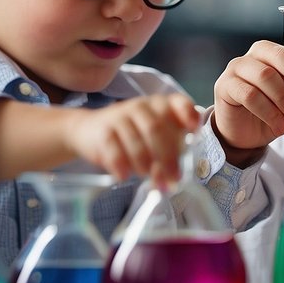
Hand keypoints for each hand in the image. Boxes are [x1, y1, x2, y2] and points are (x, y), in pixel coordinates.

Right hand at [67, 93, 199, 186]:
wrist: (90, 129)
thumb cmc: (131, 135)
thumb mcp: (153, 138)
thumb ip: (169, 154)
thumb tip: (175, 179)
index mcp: (160, 105)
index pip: (178, 103)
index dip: (187, 114)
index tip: (194, 129)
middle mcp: (142, 106)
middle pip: (157, 129)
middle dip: (167, 157)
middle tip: (173, 178)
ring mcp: (120, 116)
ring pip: (137, 140)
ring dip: (145, 164)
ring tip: (147, 177)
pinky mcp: (103, 130)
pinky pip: (114, 149)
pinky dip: (121, 164)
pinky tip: (124, 176)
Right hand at [212, 40, 283, 157]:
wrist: (243, 133)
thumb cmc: (267, 112)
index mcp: (269, 55)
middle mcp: (251, 57)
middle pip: (276, 59)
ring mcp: (235, 69)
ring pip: (264, 77)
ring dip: (280, 101)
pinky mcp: (224, 86)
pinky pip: (249, 95)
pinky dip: (267, 112)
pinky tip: (276, 126)